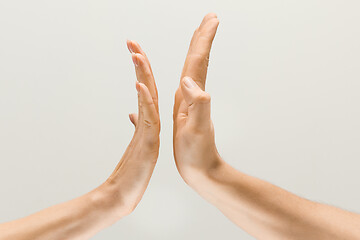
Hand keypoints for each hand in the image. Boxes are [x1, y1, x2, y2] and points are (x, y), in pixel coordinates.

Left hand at [0, 40, 159, 239]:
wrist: (122, 196)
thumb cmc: (129, 174)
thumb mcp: (134, 146)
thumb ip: (138, 127)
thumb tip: (134, 113)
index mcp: (146, 123)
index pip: (145, 90)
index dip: (142, 69)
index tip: (136, 50)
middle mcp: (149, 125)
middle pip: (147, 88)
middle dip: (141, 63)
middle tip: (133, 42)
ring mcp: (149, 134)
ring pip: (148, 99)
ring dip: (143, 75)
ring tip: (137, 55)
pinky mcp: (147, 145)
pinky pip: (147, 119)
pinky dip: (144, 101)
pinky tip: (140, 86)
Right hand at [173, 13, 219, 182]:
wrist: (201, 170)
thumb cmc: (198, 154)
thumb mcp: (197, 131)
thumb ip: (197, 105)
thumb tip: (189, 80)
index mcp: (192, 96)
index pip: (198, 61)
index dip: (204, 39)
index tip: (211, 19)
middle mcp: (192, 95)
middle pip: (198, 60)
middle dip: (203, 37)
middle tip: (209, 18)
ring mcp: (189, 102)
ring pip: (193, 70)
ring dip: (196, 50)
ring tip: (198, 36)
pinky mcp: (185, 110)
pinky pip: (186, 83)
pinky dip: (186, 71)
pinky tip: (184, 71)